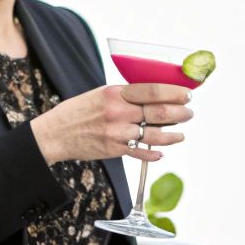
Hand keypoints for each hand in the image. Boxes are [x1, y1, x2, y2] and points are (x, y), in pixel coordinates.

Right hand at [30, 83, 193, 163]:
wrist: (55, 133)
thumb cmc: (78, 111)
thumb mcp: (100, 93)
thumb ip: (125, 94)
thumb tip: (153, 95)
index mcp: (116, 93)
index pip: (153, 90)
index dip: (174, 93)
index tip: (187, 94)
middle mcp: (118, 111)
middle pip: (159, 112)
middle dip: (180, 113)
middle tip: (189, 113)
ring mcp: (117, 132)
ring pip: (154, 134)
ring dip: (172, 135)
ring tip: (181, 134)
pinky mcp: (114, 149)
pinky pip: (140, 152)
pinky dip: (153, 153)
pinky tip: (162, 152)